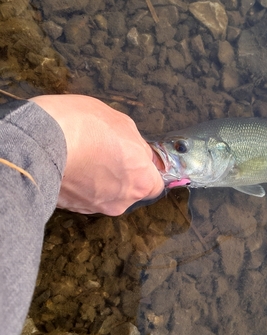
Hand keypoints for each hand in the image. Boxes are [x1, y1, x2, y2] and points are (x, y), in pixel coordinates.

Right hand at [29, 94, 164, 214]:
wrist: (41, 141)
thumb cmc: (86, 127)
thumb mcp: (122, 123)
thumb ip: (137, 144)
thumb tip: (141, 153)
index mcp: (142, 181)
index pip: (155, 185)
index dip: (145, 171)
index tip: (135, 159)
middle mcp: (123, 200)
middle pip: (129, 191)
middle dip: (121, 175)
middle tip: (105, 153)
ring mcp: (95, 207)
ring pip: (104, 195)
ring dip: (98, 181)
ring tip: (83, 157)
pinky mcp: (71, 208)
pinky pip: (82, 197)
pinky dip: (79, 186)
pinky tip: (69, 166)